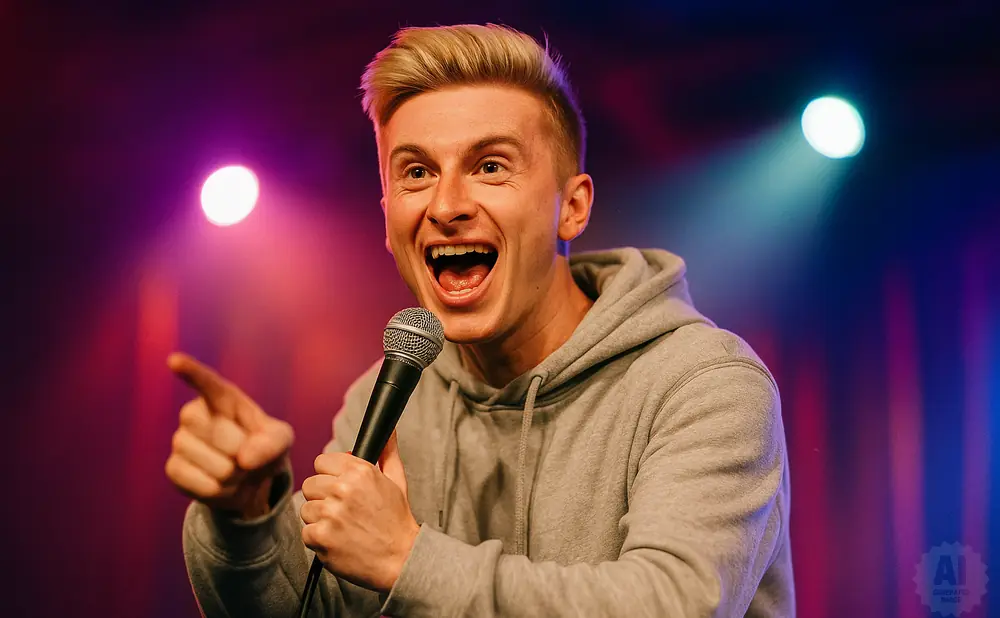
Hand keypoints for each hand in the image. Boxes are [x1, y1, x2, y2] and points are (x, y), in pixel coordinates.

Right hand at [164, 352, 294, 518]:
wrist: (250, 480)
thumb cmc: (265, 448)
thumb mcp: (281, 441)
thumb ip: (272, 444)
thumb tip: (243, 459)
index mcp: (222, 399)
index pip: (207, 383)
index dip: (191, 372)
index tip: (175, 361)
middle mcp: (194, 414)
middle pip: (220, 435)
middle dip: (243, 453)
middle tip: (248, 456)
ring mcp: (180, 441)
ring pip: (215, 465)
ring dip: (235, 477)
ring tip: (236, 471)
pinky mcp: (173, 469)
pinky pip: (202, 486)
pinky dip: (221, 492)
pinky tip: (222, 485)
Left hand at [300, 431, 418, 592]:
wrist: (401, 559)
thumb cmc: (396, 521)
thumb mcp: (396, 481)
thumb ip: (387, 452)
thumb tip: (389, 429)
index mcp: (360, 471)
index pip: (322, 462)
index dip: (330, 476)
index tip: (339, 488)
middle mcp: (343, 489)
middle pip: (310, 484)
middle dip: (323, 497)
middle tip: (343, 511)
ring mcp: (331, 513)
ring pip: (306, 509)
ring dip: (320, 519)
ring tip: (343, 527)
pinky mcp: (321, 536)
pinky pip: (306, 532)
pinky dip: (319, 539)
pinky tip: (338, 541)